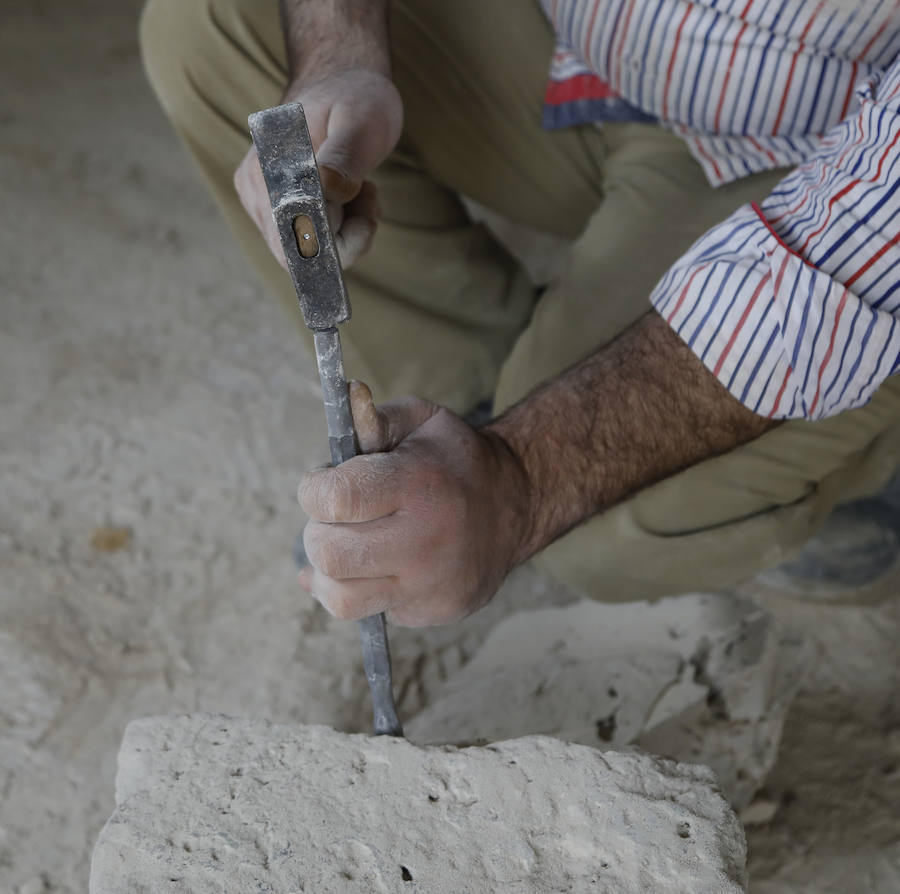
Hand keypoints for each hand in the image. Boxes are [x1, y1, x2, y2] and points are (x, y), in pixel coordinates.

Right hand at [234, 69, 402, 268]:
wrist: (342, 82)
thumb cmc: (355, 97)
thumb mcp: (361, 120)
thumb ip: (344, 156)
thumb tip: (327, 190)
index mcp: (270, 171)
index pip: (298, 246)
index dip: (340, 246)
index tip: (368, 216)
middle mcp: (256, 191)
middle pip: (303, 255)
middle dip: (346, 236)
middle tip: (366, 195)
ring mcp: (260, 201)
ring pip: (308, 251)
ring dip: (344, 229)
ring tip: (358, 188)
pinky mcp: (271, 206)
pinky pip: (309, 240)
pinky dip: (338, 225)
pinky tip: (347, 194)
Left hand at [297, 383, 530, 626]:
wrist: (515, 505)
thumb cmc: (453, 459)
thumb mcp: (423, 421)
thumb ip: (377, 415)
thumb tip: (349, 397)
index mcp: (419, 484)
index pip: (335, 500)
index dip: (312, 491)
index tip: (322, 484)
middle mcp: (426, 540)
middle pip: (328, 554)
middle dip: (317, 532)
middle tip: (337, 519)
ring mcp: (430, 584)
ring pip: (340, 598)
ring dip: (329, 571)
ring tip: (347, 546)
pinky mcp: (433, 611)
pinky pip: (370, 612)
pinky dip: (360, 589)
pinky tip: (377, 565)